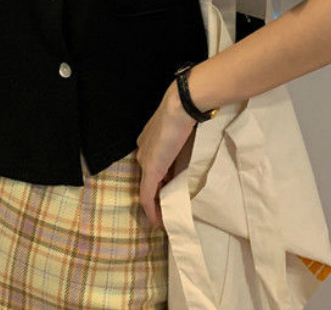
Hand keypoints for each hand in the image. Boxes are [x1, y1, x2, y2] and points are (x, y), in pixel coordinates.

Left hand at [136, 81, 196, 229]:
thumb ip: (181, 148)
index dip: (161, 179)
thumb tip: (187, 162)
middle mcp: (143, 151)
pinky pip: (147, 196)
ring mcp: (145, 161)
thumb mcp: (183, 134)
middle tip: (168, 209)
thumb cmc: (186, 115)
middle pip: (148, 178)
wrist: (180, 107)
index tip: (170, 190)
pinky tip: (158, 222)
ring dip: (155, 205)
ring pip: (147, 189)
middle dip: (157, 195)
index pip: (152, 164)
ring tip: (165, 217)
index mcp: (149, 140)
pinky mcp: (151, 171)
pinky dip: (151, 210)